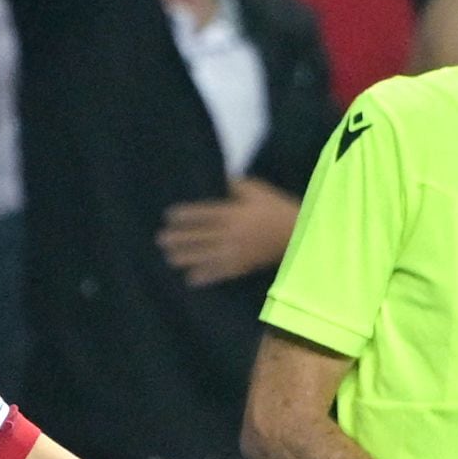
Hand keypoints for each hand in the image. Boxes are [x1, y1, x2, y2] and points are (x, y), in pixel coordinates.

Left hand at [157, 177, 298, 287]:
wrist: (297, 234)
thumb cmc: (276, 208)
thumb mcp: (258, 190)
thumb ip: (237, 185)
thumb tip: (220, 179)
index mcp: (234, 213)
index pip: (204, 214)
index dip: (186, 215)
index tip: (169, 216)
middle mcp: (232, 233)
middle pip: (201, 237)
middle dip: (180, 238)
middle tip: (160, 240)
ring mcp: (237, 252)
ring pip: (206, 255)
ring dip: (187, 257)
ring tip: (169, 258)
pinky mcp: (243, 265)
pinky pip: (221, 272)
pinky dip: (206, 276)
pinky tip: (191, 279)